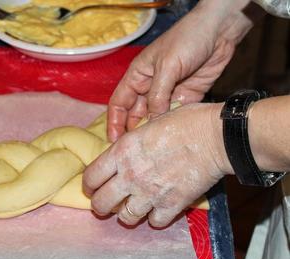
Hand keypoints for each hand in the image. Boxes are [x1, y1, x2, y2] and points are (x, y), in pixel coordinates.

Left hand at [84, 103, 231, 226]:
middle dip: (101, 206)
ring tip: (133, 208)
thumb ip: (131, 144)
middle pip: (101, 204)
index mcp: (121, 152)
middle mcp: (130, 175)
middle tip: (107, 204)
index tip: (92, 188)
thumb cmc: (185, 122)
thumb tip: (123, 153)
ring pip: (125, 217)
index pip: (91, 177)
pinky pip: (154, 222)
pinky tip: (159, 209)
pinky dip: (155, 218)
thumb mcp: (147, 125)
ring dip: (127, 214)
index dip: (88, 185)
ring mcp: (150, 193)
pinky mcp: (171, 205)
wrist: (215, 136)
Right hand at [108, 1, 252, 141]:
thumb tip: (152, 121)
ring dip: (153, 131)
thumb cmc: (186, 40)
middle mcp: (149, 87)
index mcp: (137, 76)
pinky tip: (171, 138)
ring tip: (152, 149)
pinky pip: (175, 115)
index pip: (119, 103)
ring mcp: (168, 93)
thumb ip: (158, 95)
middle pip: (135, 114)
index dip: (114, 122)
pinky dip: (172, 126)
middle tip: (134, 151)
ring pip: (155, 118)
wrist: (220, 31)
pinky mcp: (187, 97)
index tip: (113, 141)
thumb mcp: (167, 66)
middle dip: (133, 132)